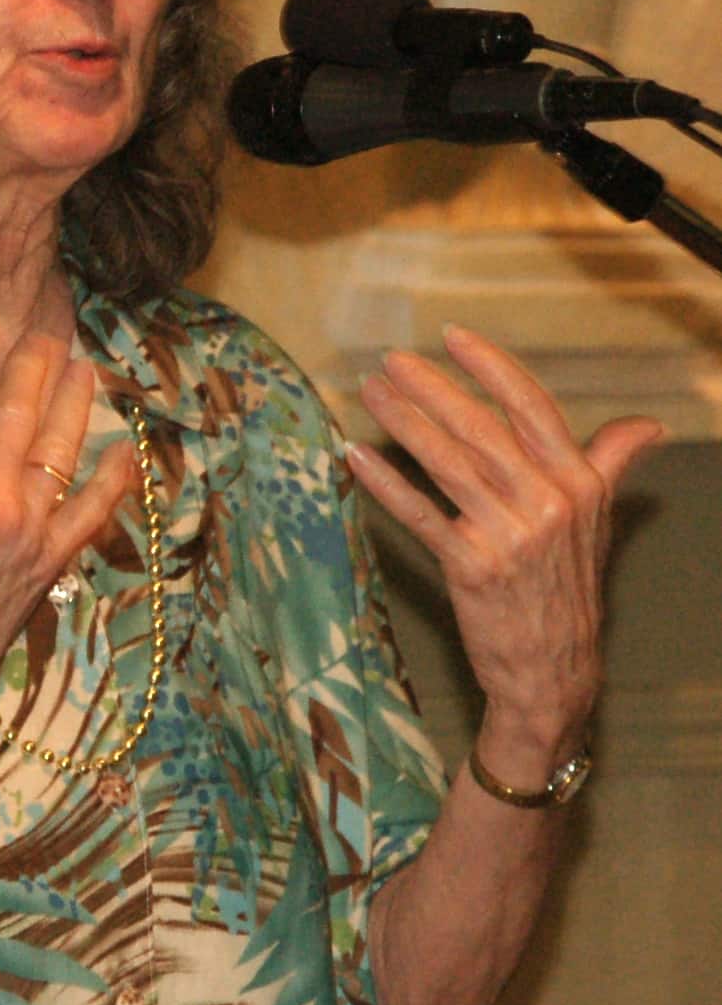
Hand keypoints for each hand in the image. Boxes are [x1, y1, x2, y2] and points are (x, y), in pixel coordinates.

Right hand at [0, 306, 136, 754]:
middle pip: (16, 414)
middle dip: (28, 364)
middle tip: (39, 329)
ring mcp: (30, 532)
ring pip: (59, 452)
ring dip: (74, 405)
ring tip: (83, 366)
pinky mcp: (51, 563)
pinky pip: (91, 515)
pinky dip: (112, 482)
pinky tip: (127, 449)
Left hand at [346, 324, 661, 782]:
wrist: (554, 669)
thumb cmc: (568, 585)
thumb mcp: (598, 521)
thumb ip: (610, 463)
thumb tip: (648, 426)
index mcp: (578, 482)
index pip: (532, 406)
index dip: (491, 367)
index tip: (452, 335)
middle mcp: (547, 502)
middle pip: (480, 428)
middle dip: (431, 388)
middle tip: (390, 360)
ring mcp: (509, 536)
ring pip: (447, 464)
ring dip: (403, 424)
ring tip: (370, 394)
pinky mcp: (472, 568)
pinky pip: (421, 515)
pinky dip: (386, 484)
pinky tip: (356, 457)